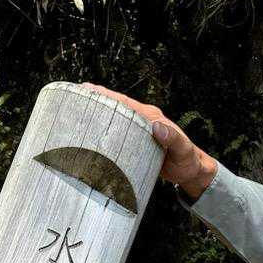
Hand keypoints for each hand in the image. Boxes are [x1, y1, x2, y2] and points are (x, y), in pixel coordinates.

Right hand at [84, 86, 217, 199]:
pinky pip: (117, 135)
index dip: (105, 95)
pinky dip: (103, 132)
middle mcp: (143, 121)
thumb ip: (173, 138)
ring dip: (96, 116)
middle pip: (115, 108)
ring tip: (73, 113)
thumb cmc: (187, 161)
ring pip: (114, 120)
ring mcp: (138, 132)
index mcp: (151, 117)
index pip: (124, 102)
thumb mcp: (183, 150)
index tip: (86, 89)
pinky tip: (89, 137)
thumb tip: (157, 126)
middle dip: (95, 102)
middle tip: (71, 98)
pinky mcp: (136, 144)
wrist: (191, 172)